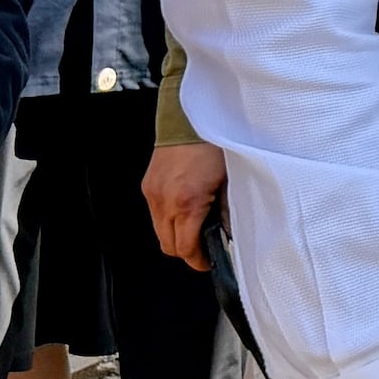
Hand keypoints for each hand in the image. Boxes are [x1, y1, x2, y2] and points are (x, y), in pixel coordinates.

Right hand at [144, 143, 228, 269]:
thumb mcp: (230, 181)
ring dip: (176, 234)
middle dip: (187, 251)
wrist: (190, 117)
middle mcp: (164, 201)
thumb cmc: (214, 143)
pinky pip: (156, 213)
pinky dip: (168, 218)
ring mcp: (153, 193)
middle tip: (205, 247)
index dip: (198, 261)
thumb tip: (230, 233)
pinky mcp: (148, 185)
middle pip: (169, 246)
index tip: (209, 261)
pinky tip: (185, 208)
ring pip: (159, 231)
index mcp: (187, 203)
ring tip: (196, 226)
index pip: (185, 249)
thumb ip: (227, 211)